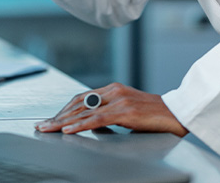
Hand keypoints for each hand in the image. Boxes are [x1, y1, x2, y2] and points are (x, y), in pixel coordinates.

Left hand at [35, 83, 188, 136]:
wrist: (177, 113)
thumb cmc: (154, 115)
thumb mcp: (128, 111)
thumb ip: (111, 113)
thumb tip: (92, 123)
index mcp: (113, 89)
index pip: (82, 98)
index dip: (64, 109)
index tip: (51, 119)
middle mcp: (114, 91)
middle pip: (78, 103)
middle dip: (58, 116)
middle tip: (42, 125)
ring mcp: (119, 100)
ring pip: (83, 111)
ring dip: (62, 122)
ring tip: (48, 129)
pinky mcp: (125, 111)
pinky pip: (97, 119)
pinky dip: (79, 125)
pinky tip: (68, 130)